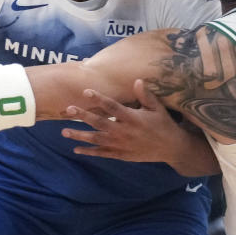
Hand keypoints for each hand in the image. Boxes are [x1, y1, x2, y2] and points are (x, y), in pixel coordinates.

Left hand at [61, 79, 184, 164]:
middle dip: (83, 116)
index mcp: (132, 117)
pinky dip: (89, 152)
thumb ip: (145, 95)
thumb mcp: (157, 108)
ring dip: (80, 135)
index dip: (99, 98)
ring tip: (64, 131)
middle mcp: (124, 131)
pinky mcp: (121, 154)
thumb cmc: (163, 125)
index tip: (85, 91)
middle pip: (100, 122)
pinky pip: (102, 153)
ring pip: (97, 139)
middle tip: (69, 109)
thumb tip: (136, 80)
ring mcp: (121, 144)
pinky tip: (76, 149)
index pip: (112, 106)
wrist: (171, 148)